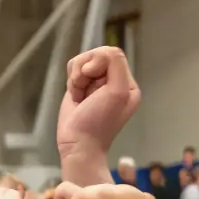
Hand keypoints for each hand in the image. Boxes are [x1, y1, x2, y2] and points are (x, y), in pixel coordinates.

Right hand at [56, 47, 141, 164]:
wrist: (78, 144)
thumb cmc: (99, 123)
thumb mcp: (118, 91)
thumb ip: (115, 63)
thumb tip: (93, 59)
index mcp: (128, 84)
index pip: (113, 54)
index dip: (98, 62)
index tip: (93, 82)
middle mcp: (114, 82)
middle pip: (96, 55)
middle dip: (85, 70)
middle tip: (86, 93)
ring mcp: (96, 84)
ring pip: (82, 61)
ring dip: (77, 78)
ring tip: (80, 97)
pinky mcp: (81, 87)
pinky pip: (73, 69)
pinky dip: (70, 81)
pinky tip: (76, 97)